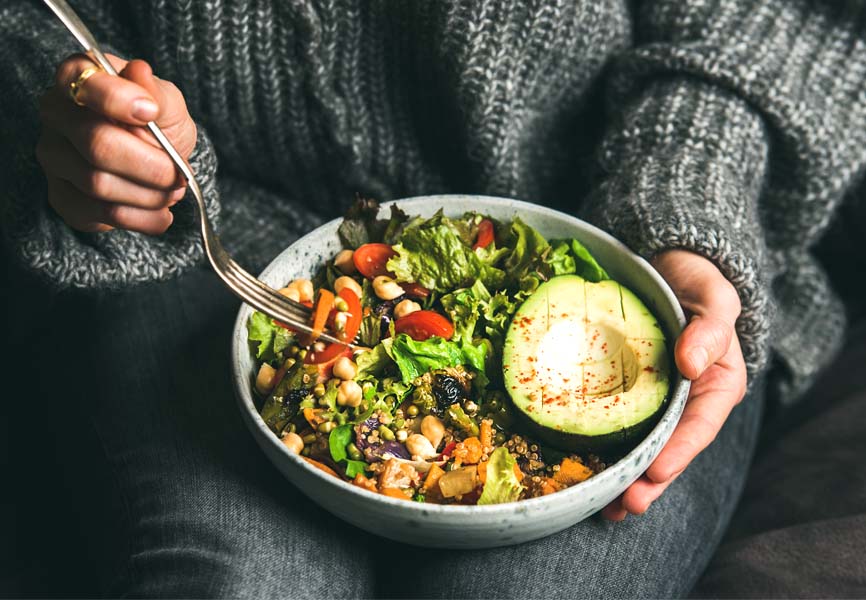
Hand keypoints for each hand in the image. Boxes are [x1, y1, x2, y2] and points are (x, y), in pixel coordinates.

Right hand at [36, 53, 195, 233]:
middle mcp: (56, 115)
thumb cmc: (157, 123)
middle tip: (179, 174)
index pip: (85, 84)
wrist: (155, 162)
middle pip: (97, 144)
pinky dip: (141, 219)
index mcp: (78, 78)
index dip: (118, 100)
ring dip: (149, 195)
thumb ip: (156, 93)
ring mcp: (54, 157)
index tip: (151, 113)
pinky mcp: (62, 197)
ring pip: (98, 184)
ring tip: (174, 192)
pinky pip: (99, 214)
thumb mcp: (168, 104)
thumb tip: (139, 73)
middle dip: (150, 166)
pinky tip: (161, 215)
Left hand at [601, 250, 746, 520]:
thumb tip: (692, 362)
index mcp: (715, 386)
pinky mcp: (626, 393)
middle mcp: (686, 401)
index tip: (656, 471)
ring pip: (642, 446)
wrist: (669, 268)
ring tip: (605, 507)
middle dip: (648, 481)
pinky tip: (583, 471)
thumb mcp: (715, 297)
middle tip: (624, 505)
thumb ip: (711, 328)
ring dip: (624, 478)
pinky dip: (602, 450)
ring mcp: (655, 400)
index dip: (679, 452)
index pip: (699, 426)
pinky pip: (615, 424)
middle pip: (669, 449)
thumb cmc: (697, 283)